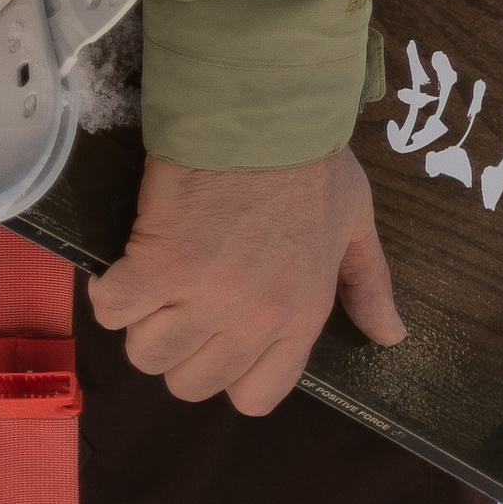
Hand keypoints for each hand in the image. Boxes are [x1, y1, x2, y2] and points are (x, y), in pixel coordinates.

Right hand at [85, 145, 404, 415]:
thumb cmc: (311, 157)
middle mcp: (253, 320)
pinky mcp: (159, 262)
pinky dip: (111, 292)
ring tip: (150, 282)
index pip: (256, 397)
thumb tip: (391, 337)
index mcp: (301, 315)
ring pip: (149, 356)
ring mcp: (204, 296)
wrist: (266, 106)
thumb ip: (369, 283)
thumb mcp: (355, 220)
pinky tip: (124, 265)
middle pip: (193, 383)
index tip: (219, 333)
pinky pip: (114, 311)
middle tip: (178, 300)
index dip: (230, 371)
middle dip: (180, 348)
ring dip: (143, 323)